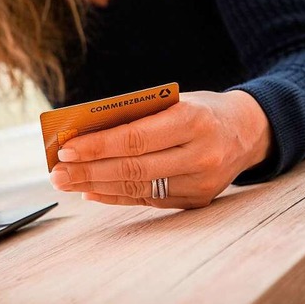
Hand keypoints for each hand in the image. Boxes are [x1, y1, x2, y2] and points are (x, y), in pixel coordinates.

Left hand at [49, 90, 271, 208]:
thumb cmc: (200, 111)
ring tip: (67, 182)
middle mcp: (200, 155)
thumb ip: (136, 117)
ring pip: (137, 188)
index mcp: (193, 121)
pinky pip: (148, 200)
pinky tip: (91, 191)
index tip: (66, 150)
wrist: (248, 132)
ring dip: (95, 186)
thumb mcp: (174, 102)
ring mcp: (201, 183)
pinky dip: (116, 196)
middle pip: (132, 168)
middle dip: (88, 171)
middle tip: (56, 173)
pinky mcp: (197, 201)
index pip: (135, 138)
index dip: (97, 146)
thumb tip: (85, 135)